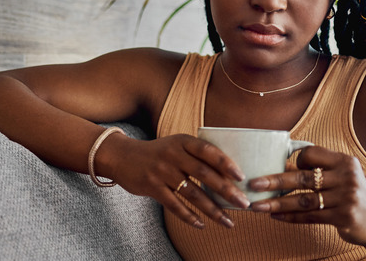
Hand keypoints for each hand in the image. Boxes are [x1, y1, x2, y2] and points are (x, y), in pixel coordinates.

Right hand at [110, 134, 250, 228]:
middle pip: (204, 174)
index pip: (208, 150)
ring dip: (213, 210)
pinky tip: (201, 224)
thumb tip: (229, 175)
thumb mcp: (175, 144)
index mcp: (182, 141)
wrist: (122, 157)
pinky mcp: (152, 187)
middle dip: (226, 191)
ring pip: (192, 194)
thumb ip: (196, 154)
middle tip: (244, 203)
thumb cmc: (158, 153)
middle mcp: (172, 154)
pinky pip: (174, 205)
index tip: (241, 176)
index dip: (225, 163)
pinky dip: (189, 217)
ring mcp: (161, 171)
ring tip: (228, 221)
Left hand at [247, 146, 365, 245]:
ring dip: (277, 203)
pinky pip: (310, 216)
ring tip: (257, 205)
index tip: (287, 167)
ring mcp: (347, 198)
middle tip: (253, 184)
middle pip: (303, 178)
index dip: (296, 160)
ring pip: (303, 200)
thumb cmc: (349, 194)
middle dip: (274, 181)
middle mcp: (347, 177)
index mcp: (344, 161)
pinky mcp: (344, 217)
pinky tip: (274, 216)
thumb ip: (316, 169)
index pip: (311, 153)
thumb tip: (278, 165)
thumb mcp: (340, 175)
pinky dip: (290, 216)